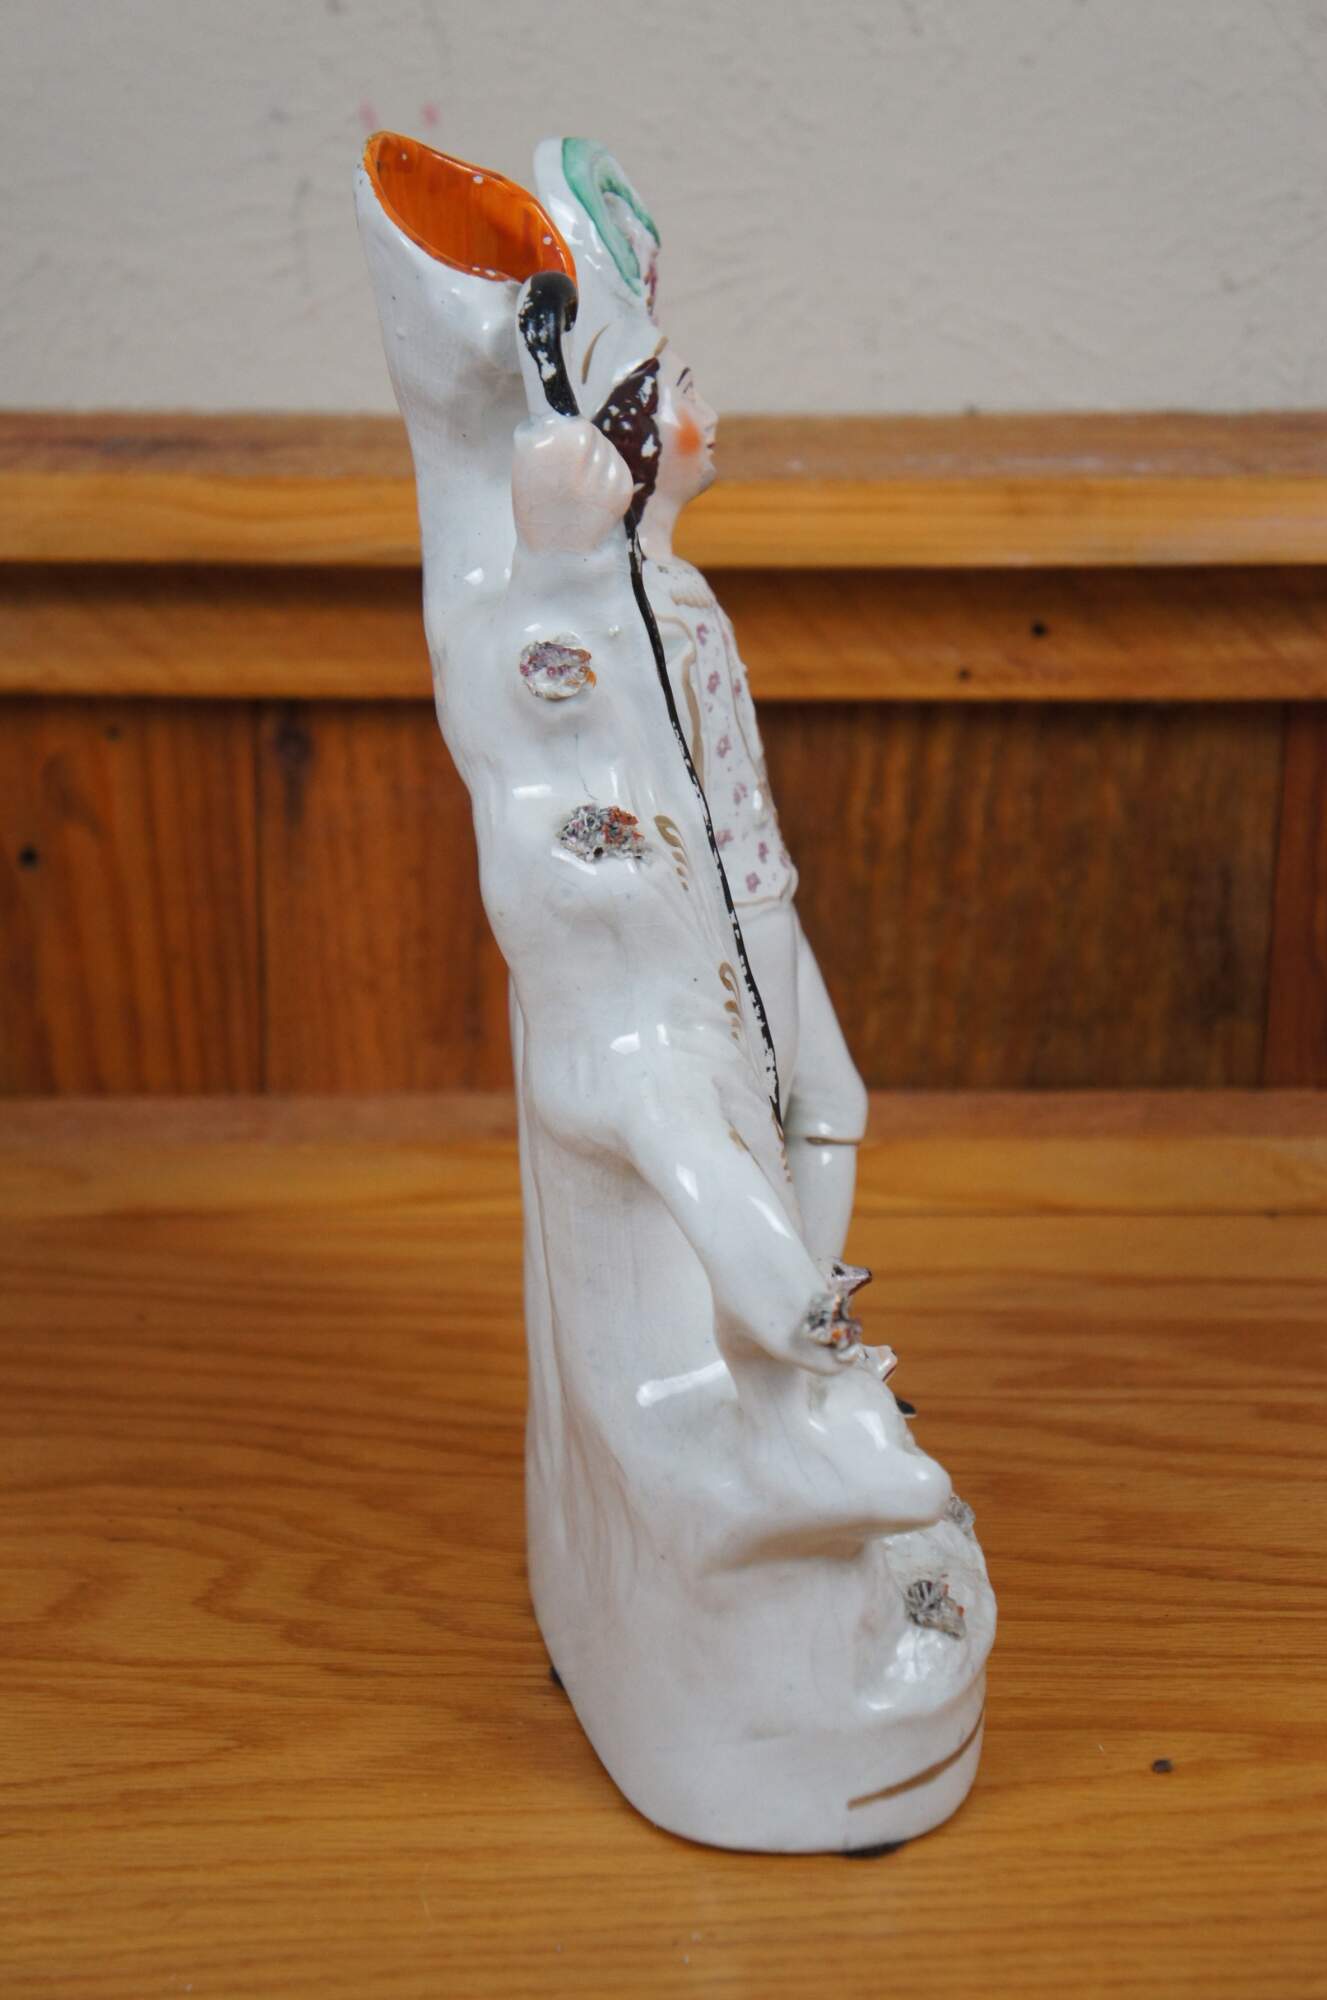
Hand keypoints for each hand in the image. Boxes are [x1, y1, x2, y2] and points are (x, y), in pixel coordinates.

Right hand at [512, 415, 633, 555]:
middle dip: (584, 449)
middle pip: (591, 433)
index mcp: (548, 443)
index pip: (572, 421)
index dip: (567, 435)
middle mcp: (579, 452)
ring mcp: (604, 469)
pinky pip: (619, 468)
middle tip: (571, 474)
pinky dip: (609, 477)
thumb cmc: (536, 510)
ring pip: (607, 450)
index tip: (561, 451)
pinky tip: (595, 494)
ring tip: (583, 486)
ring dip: (598, 462)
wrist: (556, 554)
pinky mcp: (623, 488)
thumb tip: (563, 418)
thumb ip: (544, 438)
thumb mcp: (526, 467)